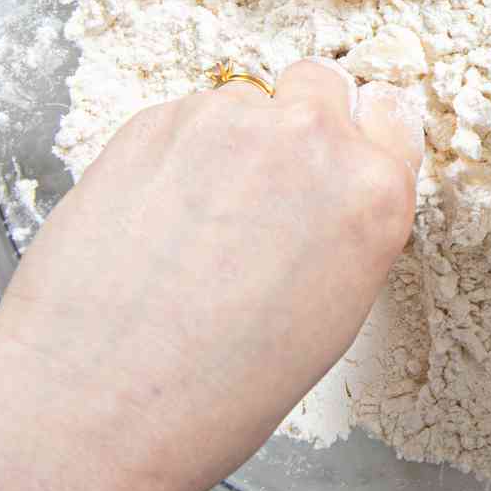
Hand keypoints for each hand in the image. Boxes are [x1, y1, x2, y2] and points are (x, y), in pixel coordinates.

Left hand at [0, 60, 420, 490]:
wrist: (99, 404)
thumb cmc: (213, 396)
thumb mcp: (325, 324)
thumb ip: (341, 238)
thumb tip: (320, 206)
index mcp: (371, 199)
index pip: (391, 118)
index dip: (361, 140)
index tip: (341, 160)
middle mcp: (307, 142)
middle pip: (317, 87)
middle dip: (295, 127)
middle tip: (262, 197)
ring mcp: (223, 122)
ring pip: (239, 105)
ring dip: (225, 148)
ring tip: (194, 232)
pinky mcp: (148, 121)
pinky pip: (178, 121)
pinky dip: (171, 160)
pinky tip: (154, 228)